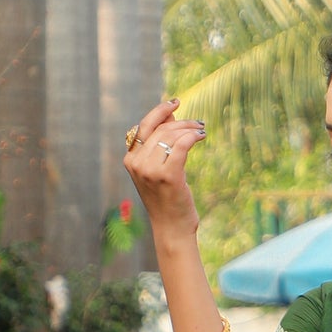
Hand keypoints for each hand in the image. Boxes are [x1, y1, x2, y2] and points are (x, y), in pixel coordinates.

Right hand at [122, 97, 206, 242]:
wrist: (172, 228)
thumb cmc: (168, 200)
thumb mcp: (159, 169)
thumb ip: (161, 144)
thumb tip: (173, 114)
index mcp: (130, 159)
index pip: (144, 126)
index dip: (160, 111)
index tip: (175, 103)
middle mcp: (136, 163)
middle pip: (160, 129)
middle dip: (180, 121)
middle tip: (198, 122)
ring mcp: (150, 170)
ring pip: (171, 136)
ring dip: (189, 128)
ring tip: (201, 130)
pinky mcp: (167, 175)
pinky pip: (181, 145)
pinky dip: (193, 137)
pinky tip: (201, 136)